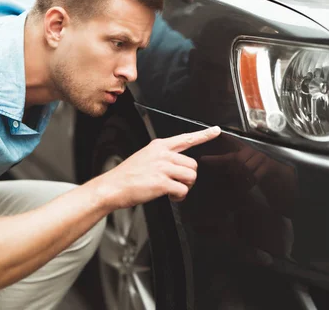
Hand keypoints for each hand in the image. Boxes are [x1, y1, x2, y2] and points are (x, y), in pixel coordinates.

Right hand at [99, 126, 220, 208]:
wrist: (112, 187)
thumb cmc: (127, 175)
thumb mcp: (145, 157)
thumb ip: (162, 157)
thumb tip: (178, 165)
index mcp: (159, 146)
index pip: (186, 138)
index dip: (204, 135)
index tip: (216, 131)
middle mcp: (162, 154)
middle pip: (192, 164)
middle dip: (188, 177)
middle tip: (176, 183)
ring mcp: (162, 168)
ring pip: (191, 177)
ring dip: (185, 187)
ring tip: (172, 190)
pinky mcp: (162, 182)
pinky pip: (183, 190)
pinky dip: (179, 197)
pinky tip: (170, 196)